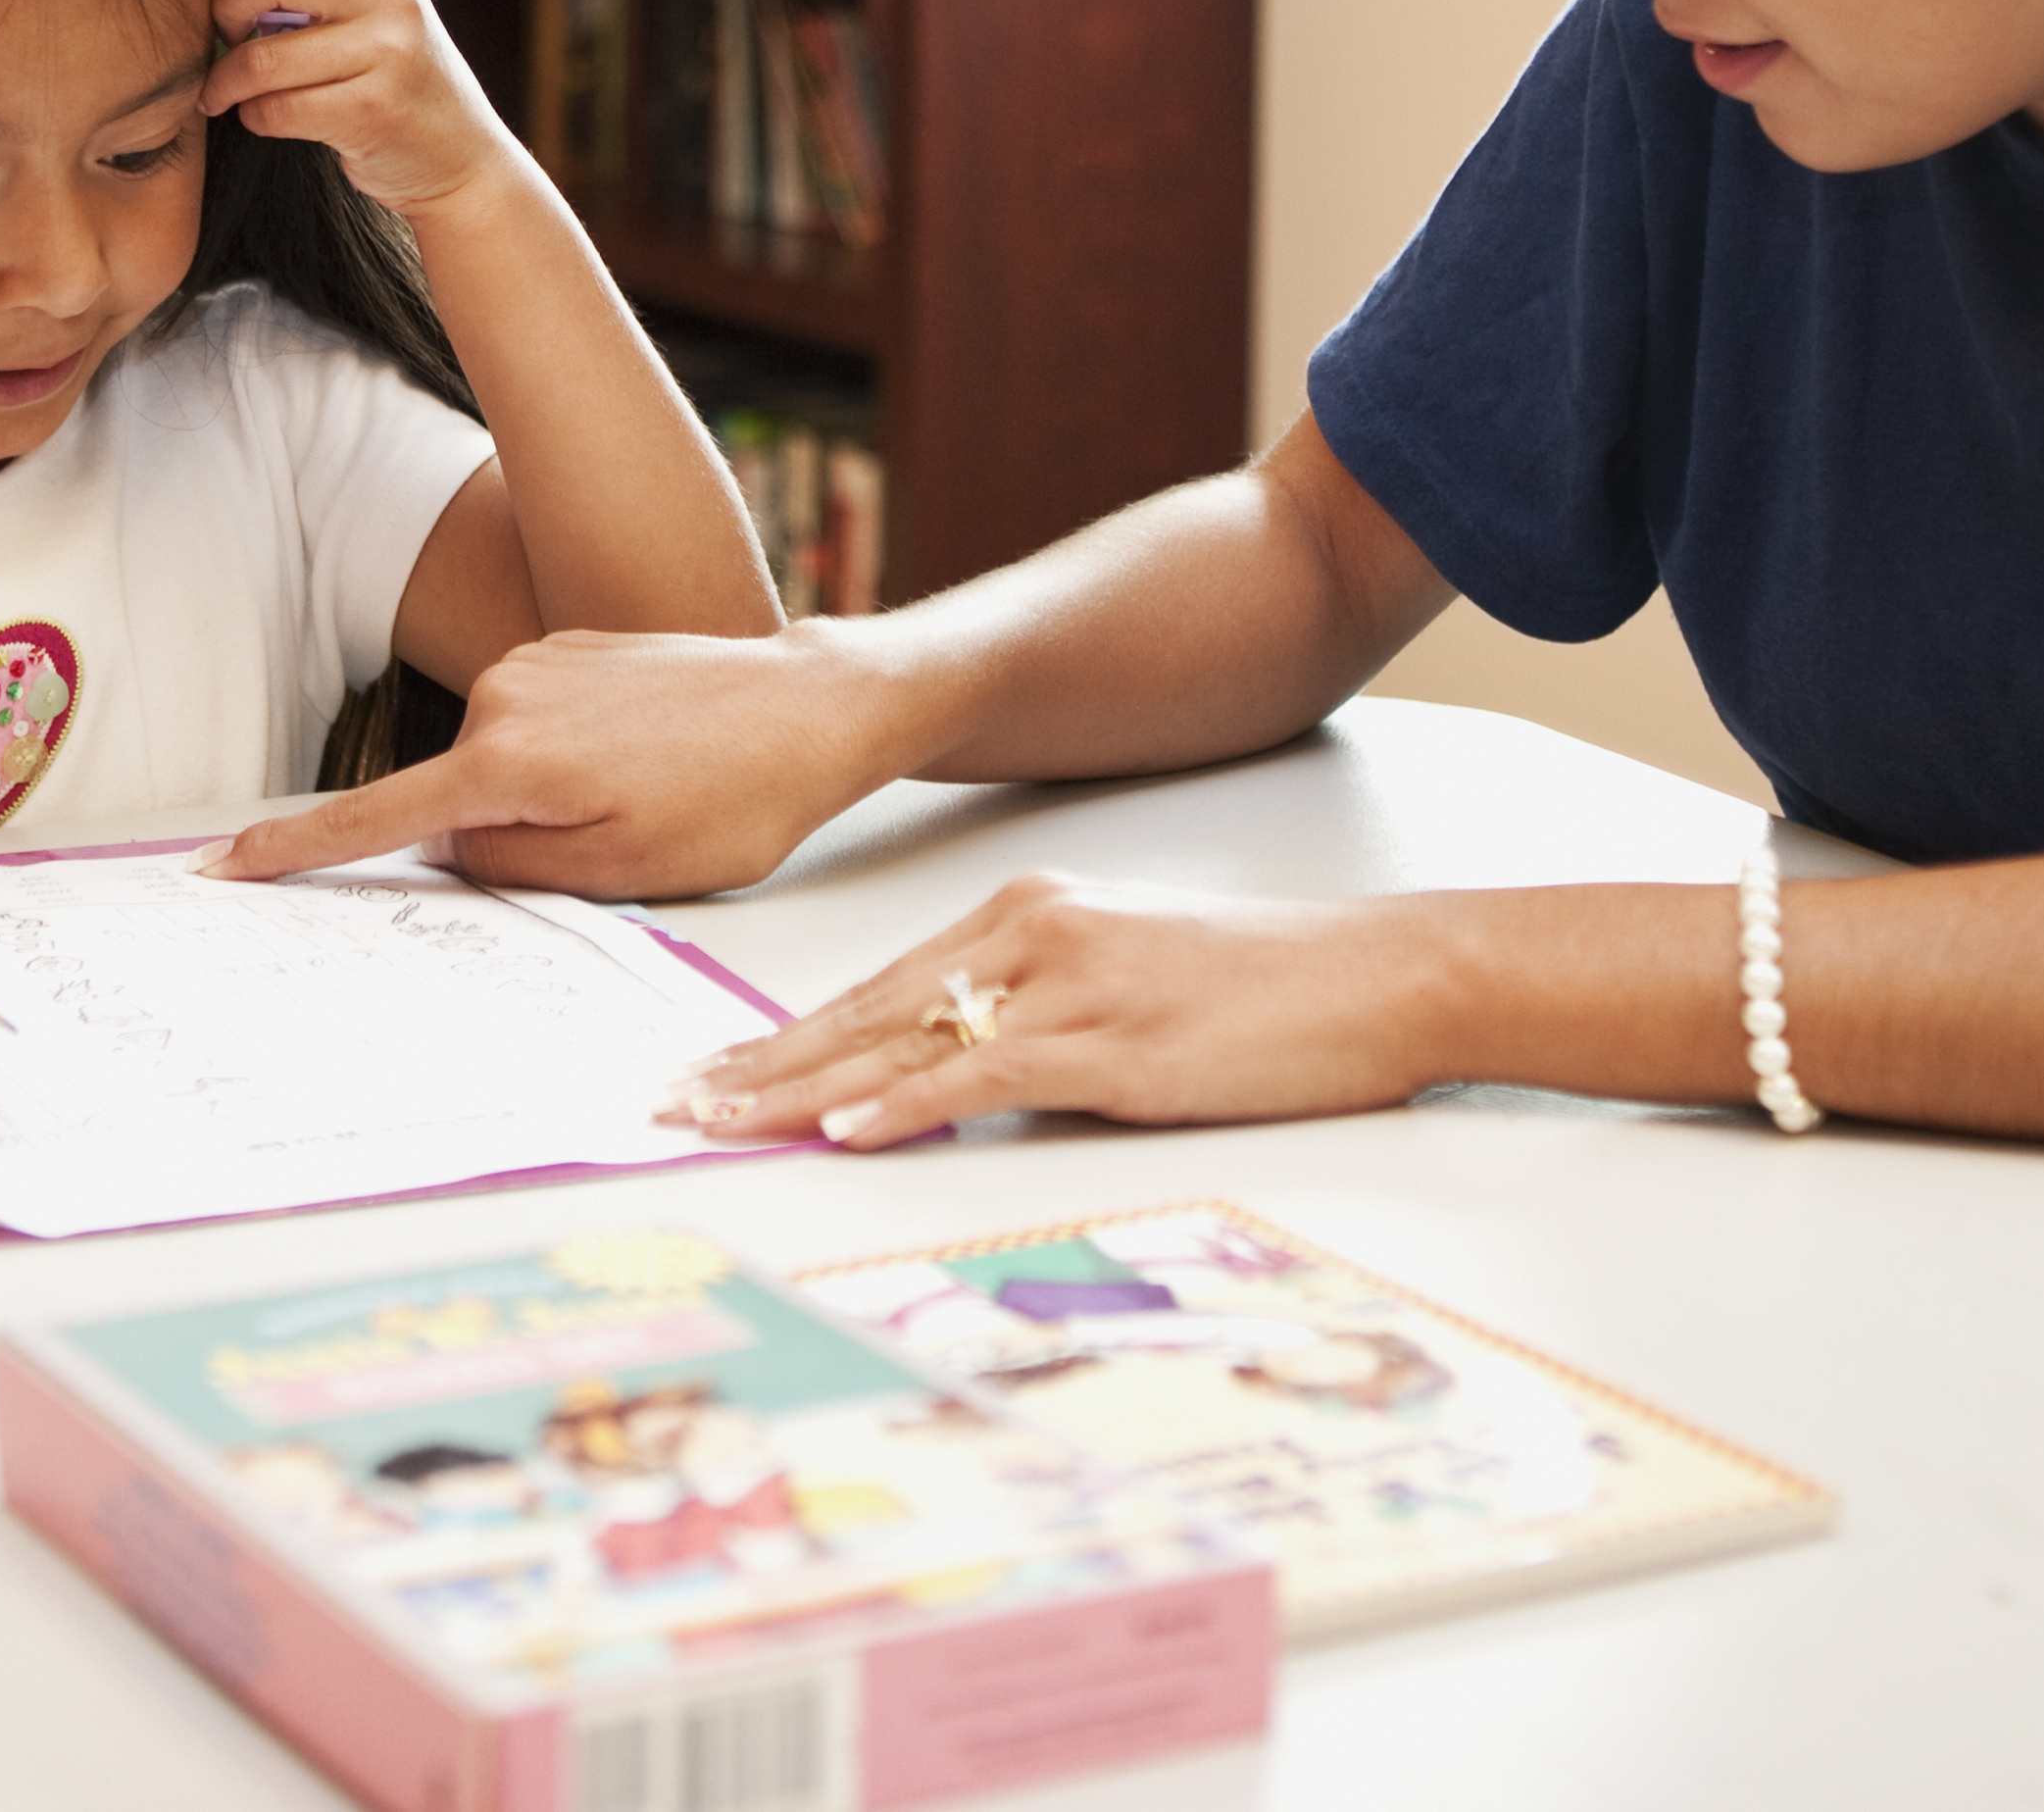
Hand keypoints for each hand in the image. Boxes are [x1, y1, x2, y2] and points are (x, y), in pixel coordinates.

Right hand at [197, 623, 924, 901]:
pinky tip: (651, 759)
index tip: (222, 866)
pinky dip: (571, 762)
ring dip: (549, 802)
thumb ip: (516, 868)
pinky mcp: (568, 651)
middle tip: (624, 840)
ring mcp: (537, 665)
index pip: (378, 818)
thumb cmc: (738, 801)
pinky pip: (536, 732)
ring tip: (654, 796)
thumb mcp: (627, 871)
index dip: (297, 849)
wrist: (817, 706)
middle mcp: (508, 697)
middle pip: (458, 804)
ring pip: (500, 771)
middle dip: (509, 842)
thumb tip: (449, 848)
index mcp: (514, 761)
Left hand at [201, 0, 518, 218]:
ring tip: (223, 93)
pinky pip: (276, 109)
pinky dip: (253, 117)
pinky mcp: (374, 111)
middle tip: (227, 37)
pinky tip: (263, 118)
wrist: (462, 157)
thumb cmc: (392, 78)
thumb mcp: (371, 7)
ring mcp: (388, 51)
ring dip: (225, 80)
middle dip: (224, 6)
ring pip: (262, 55)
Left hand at [664, 873, 1466, 1148]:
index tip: (710, 1072)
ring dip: (800, 1090)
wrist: (1375, 974)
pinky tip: (846, 1128)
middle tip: (668, 1104)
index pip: (875, 987)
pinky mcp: (1111, 1039)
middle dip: (759, 1065)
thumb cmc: (1264, 991)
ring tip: (718, 1122)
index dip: (783, 1036)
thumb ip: (1037, 1019)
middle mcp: (1029, 933)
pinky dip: (906, 1105)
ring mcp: (1068, 982)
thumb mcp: (1125, 984)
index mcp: (1024, 915)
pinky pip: (984, 1074)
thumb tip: (955, 1084)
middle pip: (864, 1011)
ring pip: (902, 1044)